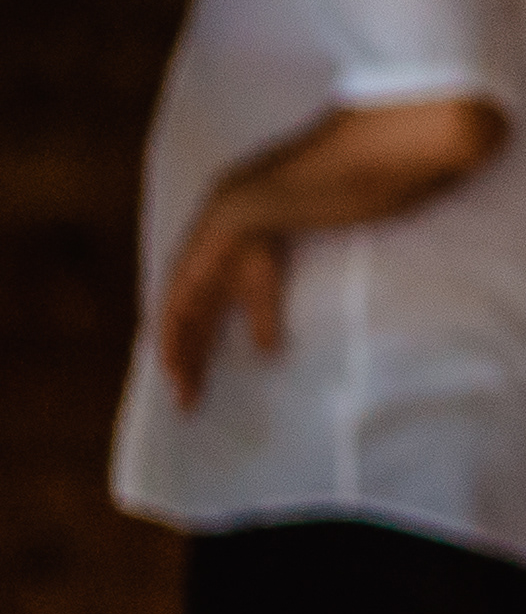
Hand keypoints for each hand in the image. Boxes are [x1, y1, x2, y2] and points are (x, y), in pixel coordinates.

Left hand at [158, 200, 286, 405]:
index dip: (199, 364)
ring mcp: (180, 291)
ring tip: (178, 387)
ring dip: (175, 361)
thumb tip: (269, 352)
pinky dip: (168, 342)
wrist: (250, 212)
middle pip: (183, 341)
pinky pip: (168, 320)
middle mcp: (189, 298)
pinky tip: (169, 361)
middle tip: (187, 402)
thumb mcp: (263, 292)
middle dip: (186, 371)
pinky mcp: (178, 283)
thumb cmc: (257, 247)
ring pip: (172, 334)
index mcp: (209, 298)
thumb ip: (263, 320)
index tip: (200, 394)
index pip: (199, 339)